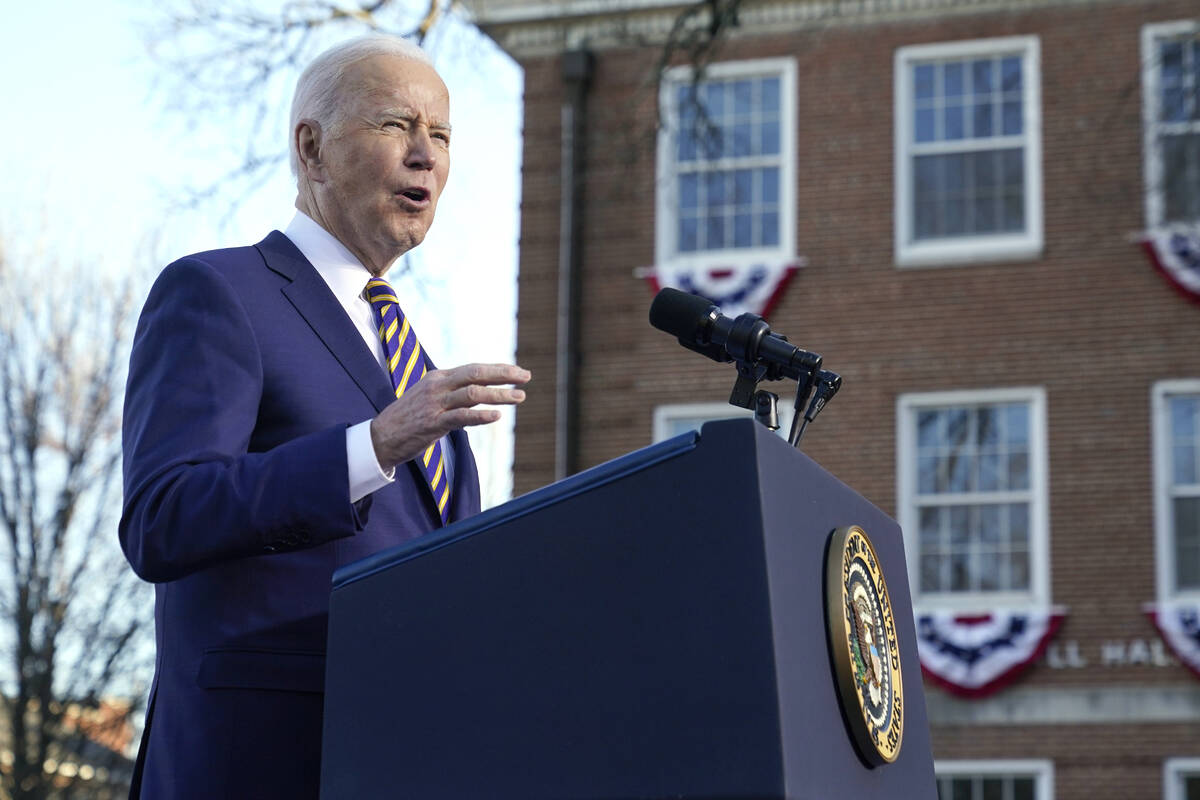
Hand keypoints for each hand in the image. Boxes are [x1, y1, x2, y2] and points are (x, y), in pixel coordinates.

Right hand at [369, 363, 529, 468]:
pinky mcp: (432, 423)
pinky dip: (481, 415)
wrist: (380, 437)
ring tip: (520, 397)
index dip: (498, 369)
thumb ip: (452, 393)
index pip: (474, 368)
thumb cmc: (408, 419)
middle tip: (526, 377)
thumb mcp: (429, 397)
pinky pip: (461, 417)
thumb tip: (479, 393)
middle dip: (504, 375)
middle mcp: (437, 386)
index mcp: (438, 377)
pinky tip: (497, 416)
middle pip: (476, 374)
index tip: (518, 372)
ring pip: (473, 394)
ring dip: (500, 395)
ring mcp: (435, 404)